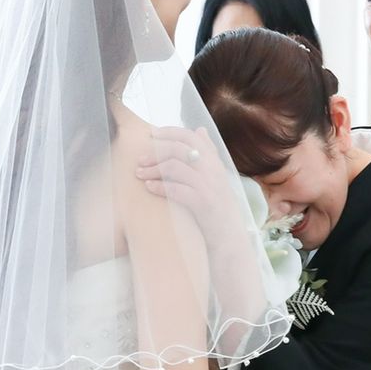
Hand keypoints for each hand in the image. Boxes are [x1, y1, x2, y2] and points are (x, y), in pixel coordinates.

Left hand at [136, 127, 239, 252]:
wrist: (231, 239)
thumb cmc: (218, 208)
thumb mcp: (216, 177)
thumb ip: (208, 153)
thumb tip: (200, 129)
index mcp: (214, 162)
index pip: (191, 136)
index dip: (169, 132)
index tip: (151, 135)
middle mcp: (213, 170)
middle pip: (179, 149)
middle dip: (155, 152)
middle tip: (139, 160)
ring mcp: (209, 186)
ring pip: (175, 167)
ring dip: (153, 169)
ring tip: (139, 174)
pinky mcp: (204, 204)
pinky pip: (177, 190)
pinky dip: (160, 187)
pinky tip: (149, 188)